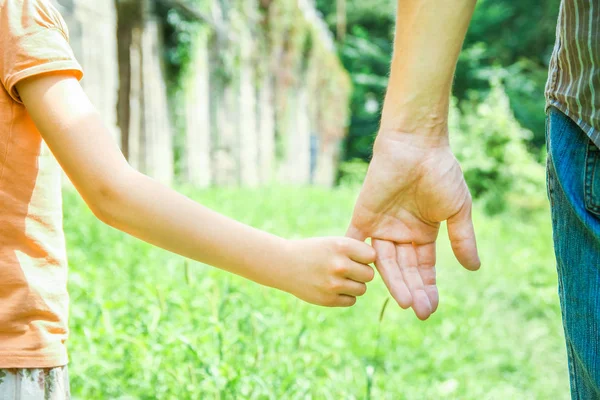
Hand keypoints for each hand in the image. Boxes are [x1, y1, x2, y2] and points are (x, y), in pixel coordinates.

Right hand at [281, 237, 376, 306]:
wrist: (284, 265)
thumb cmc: (314, 251)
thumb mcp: (333, 243)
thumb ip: (356, 251)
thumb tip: (381, 265)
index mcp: (341, 246)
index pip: (371, 256)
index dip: (364, 257)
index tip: (354, 257)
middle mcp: (339, 265)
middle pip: (369, 274)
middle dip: (361, 272)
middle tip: (347, 269)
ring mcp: (334, 284)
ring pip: (362, 289)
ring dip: (354, 285)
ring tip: (339, 278)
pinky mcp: (328, 300)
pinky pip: (351, 300)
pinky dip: (345, 296)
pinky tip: (332, 287)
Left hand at [347, 133, 479, 319]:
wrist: (416, 146)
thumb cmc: (440, 174)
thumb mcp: (456, 210)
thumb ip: (462, 239)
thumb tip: (474, 269)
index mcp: (422, 234)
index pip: (423, 268)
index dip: (427, 288)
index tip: (430, 309)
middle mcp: (401, 234)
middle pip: (405, 270)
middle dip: (412, 290)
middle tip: (418, 312)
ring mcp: (381, 227)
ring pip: (385, 262)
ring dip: (394, 282)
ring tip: (404, 301)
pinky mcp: (363, 217)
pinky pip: (357, 242)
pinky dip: (359, 259)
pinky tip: (366, 280)